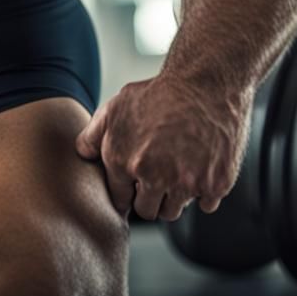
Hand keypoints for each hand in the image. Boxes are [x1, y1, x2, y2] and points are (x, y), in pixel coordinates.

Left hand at [75, 73, 250, 221]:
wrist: (204, 83)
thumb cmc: (158, 93)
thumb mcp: (116, 106)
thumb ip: (93, 134)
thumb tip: (82, 155)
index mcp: (122, 160)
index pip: (121, 199)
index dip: (128, 191)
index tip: (137, 181)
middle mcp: (151, 176)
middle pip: (148, 211)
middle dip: (150, 197)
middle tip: (159, 175)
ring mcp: (185, 183)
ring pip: (174, 211)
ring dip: (174, 197)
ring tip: (178, 168)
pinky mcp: (214, 184)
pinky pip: (205, 205)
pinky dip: (204, 191)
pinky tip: (201, 165)